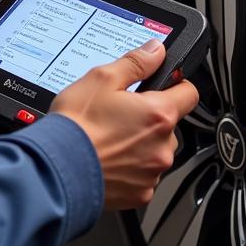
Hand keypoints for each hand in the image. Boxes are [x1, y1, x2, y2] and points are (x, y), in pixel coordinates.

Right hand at [49, 40, 198, 210]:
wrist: (57, 169)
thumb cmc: (77, 126)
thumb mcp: (101, 78)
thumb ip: (135, 62)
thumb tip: (156, 51)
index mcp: (158, 114)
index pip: (189, 93)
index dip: (176, 84)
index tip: (162, 84)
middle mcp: (163, 146)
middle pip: (168, 124)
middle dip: (149, 117)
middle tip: (119, 113)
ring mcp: (153, 173)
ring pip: (155, 150)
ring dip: (139, 143)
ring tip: (108, 137)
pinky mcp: (141, 194)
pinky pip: (143, 175)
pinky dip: (129, 167)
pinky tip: (106, 157)